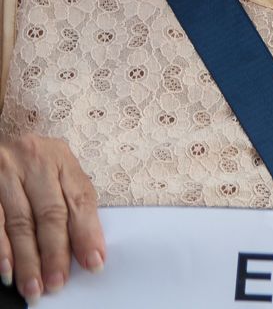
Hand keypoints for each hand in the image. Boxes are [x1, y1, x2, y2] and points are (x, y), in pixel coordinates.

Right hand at [0, 134, 102, 303]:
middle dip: (56, 253)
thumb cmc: (31, 161)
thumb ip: (69, 200)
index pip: (79, 199)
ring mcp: (4, 174)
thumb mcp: (55, 169)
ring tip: (34, 285)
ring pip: (20, 223)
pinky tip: (8, 269)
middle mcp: (33, 162)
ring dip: (27, 259)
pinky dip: (2, 250)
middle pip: (50, 213)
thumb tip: (84, 246)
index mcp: (60, 157)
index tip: (94, 262)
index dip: (87, 234)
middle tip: (58, 282)